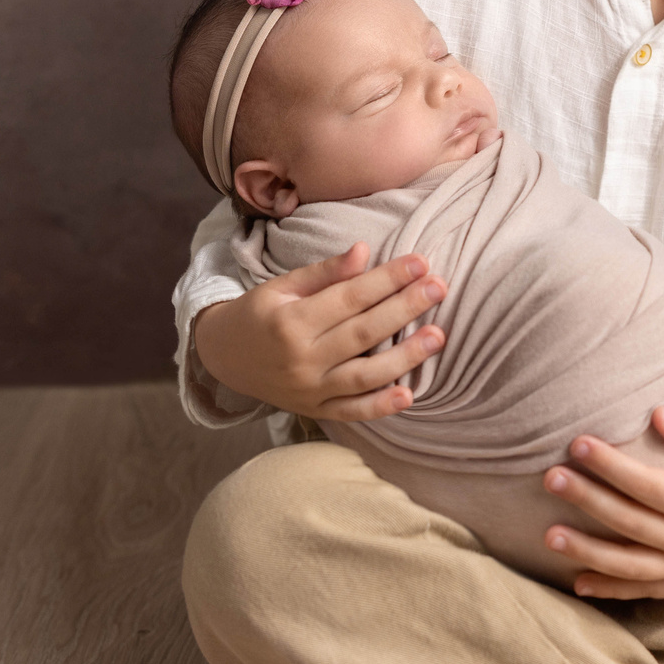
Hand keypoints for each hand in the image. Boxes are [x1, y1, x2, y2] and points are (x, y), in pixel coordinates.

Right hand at [192, 244, 444, 421]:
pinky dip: (381, 406)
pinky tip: (410, 395)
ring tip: (438, 335)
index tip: (420, 262)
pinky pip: (353, 412)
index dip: (387, 278)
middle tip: (439, 287)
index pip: (350, 297)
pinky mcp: (316, 411)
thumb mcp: (282, 286)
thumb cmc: (259, 313)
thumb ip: (325, 272)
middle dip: (405, 308)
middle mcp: (302, 358)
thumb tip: (364, 251)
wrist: (224, 358)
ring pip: (364, 376)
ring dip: (405, 357)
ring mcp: (310, 390)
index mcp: (291, 321)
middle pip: (363, 332)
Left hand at [539, 407, 663, 597]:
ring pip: (630, 567)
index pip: (649, 487)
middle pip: (632, 524)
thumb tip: (656, 417)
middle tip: (551, 478)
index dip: (612, 466)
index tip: (579, 444)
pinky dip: (610, 589)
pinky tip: (577, 582)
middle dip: (589, 501)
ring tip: (548, 536)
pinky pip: (643, 591)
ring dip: (588, 552)